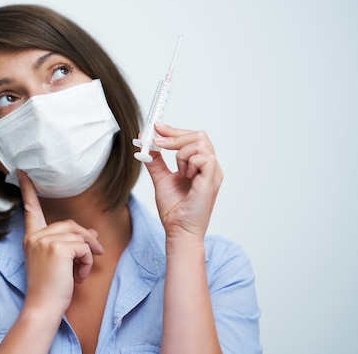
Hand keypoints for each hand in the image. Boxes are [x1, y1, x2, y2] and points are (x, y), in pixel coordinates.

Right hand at [17, 171, 103, 315]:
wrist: (44, 308)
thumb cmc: (51, 288)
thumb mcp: (60, 262)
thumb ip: (71, 243)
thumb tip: (92, 234)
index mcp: (32, 237)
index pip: (30, 208)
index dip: (27, 189)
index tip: (22, 172)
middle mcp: (35, 236)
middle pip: (71, 225)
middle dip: (86, 239)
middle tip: (97, 253)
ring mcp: (45, 241)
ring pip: (80, 236)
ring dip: (89, 253)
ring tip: (82, 270)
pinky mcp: (57, 248)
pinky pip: (84, 247)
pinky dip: (88, 262)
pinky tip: (79, 276)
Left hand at [143, 123, 222, 240]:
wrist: (178, 230)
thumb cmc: (175, 210)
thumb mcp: (161, 179)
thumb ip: (155, 161)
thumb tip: (145, 144)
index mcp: (200, 165)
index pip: (192, 138)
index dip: (174, 130)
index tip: (156, 127)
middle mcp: (209, 166)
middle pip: (198, 135)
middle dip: (175, 135)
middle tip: (157, 142)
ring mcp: (213, 172)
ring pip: (200, 142)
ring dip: (181, 152)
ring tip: (178, 171)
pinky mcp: (212, 178)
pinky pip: (203, 157)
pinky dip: (189, 162)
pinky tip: (185, 177)